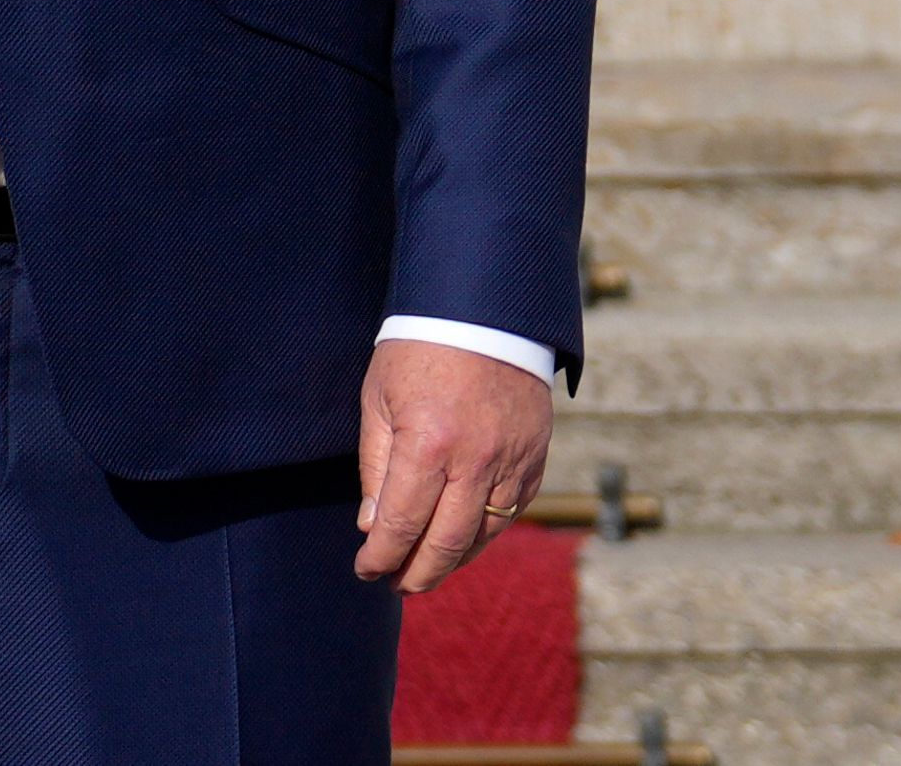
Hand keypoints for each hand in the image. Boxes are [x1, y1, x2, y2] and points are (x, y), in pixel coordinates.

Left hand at [355, 338, 553, 592]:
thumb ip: (376, 468)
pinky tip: (461, 542)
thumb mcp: (379, 401)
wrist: (484, 314)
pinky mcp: (534, 461)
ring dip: (452, 562)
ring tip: (424, 571)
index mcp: (428, 445)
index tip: (366, 571)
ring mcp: (511, 464)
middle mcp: (475, 462)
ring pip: (483, 536)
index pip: (402, 525)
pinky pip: (510, 514)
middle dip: (417, 574)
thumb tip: (373, 527)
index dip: (381, 557)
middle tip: (396, 585)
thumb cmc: (418, 352)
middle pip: (447, 543)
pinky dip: (484, 535)